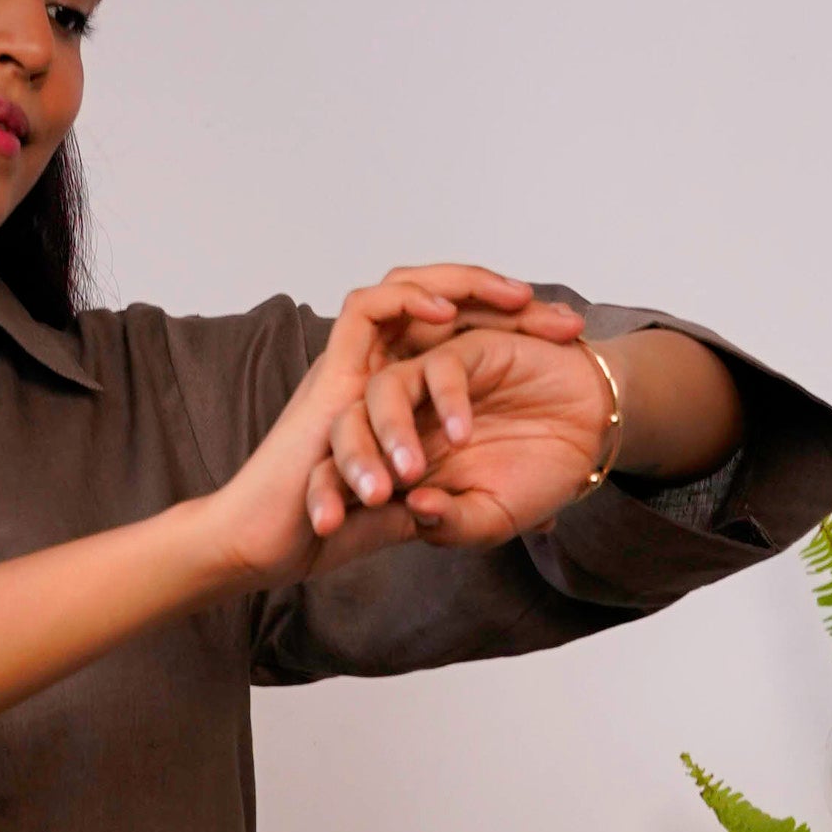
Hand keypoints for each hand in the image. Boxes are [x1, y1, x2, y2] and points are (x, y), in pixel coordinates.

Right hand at [211, 265, 588, 586]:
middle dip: (508, 305)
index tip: (568, 352)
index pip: (460, 345)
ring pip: (407, 290)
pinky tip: (449, 313)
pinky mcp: (330, 370)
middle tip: (565, 324)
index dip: (516, 339)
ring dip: (465, 286)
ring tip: (518, 298)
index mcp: (397, 401)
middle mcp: (374, 373)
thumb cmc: (314, 536)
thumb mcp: (398, 516)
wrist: (263, 544)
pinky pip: (369, 309)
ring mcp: (352, 367)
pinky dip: (409, 299)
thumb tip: (457, 504)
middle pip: (443, 308)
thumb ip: (433, 503)